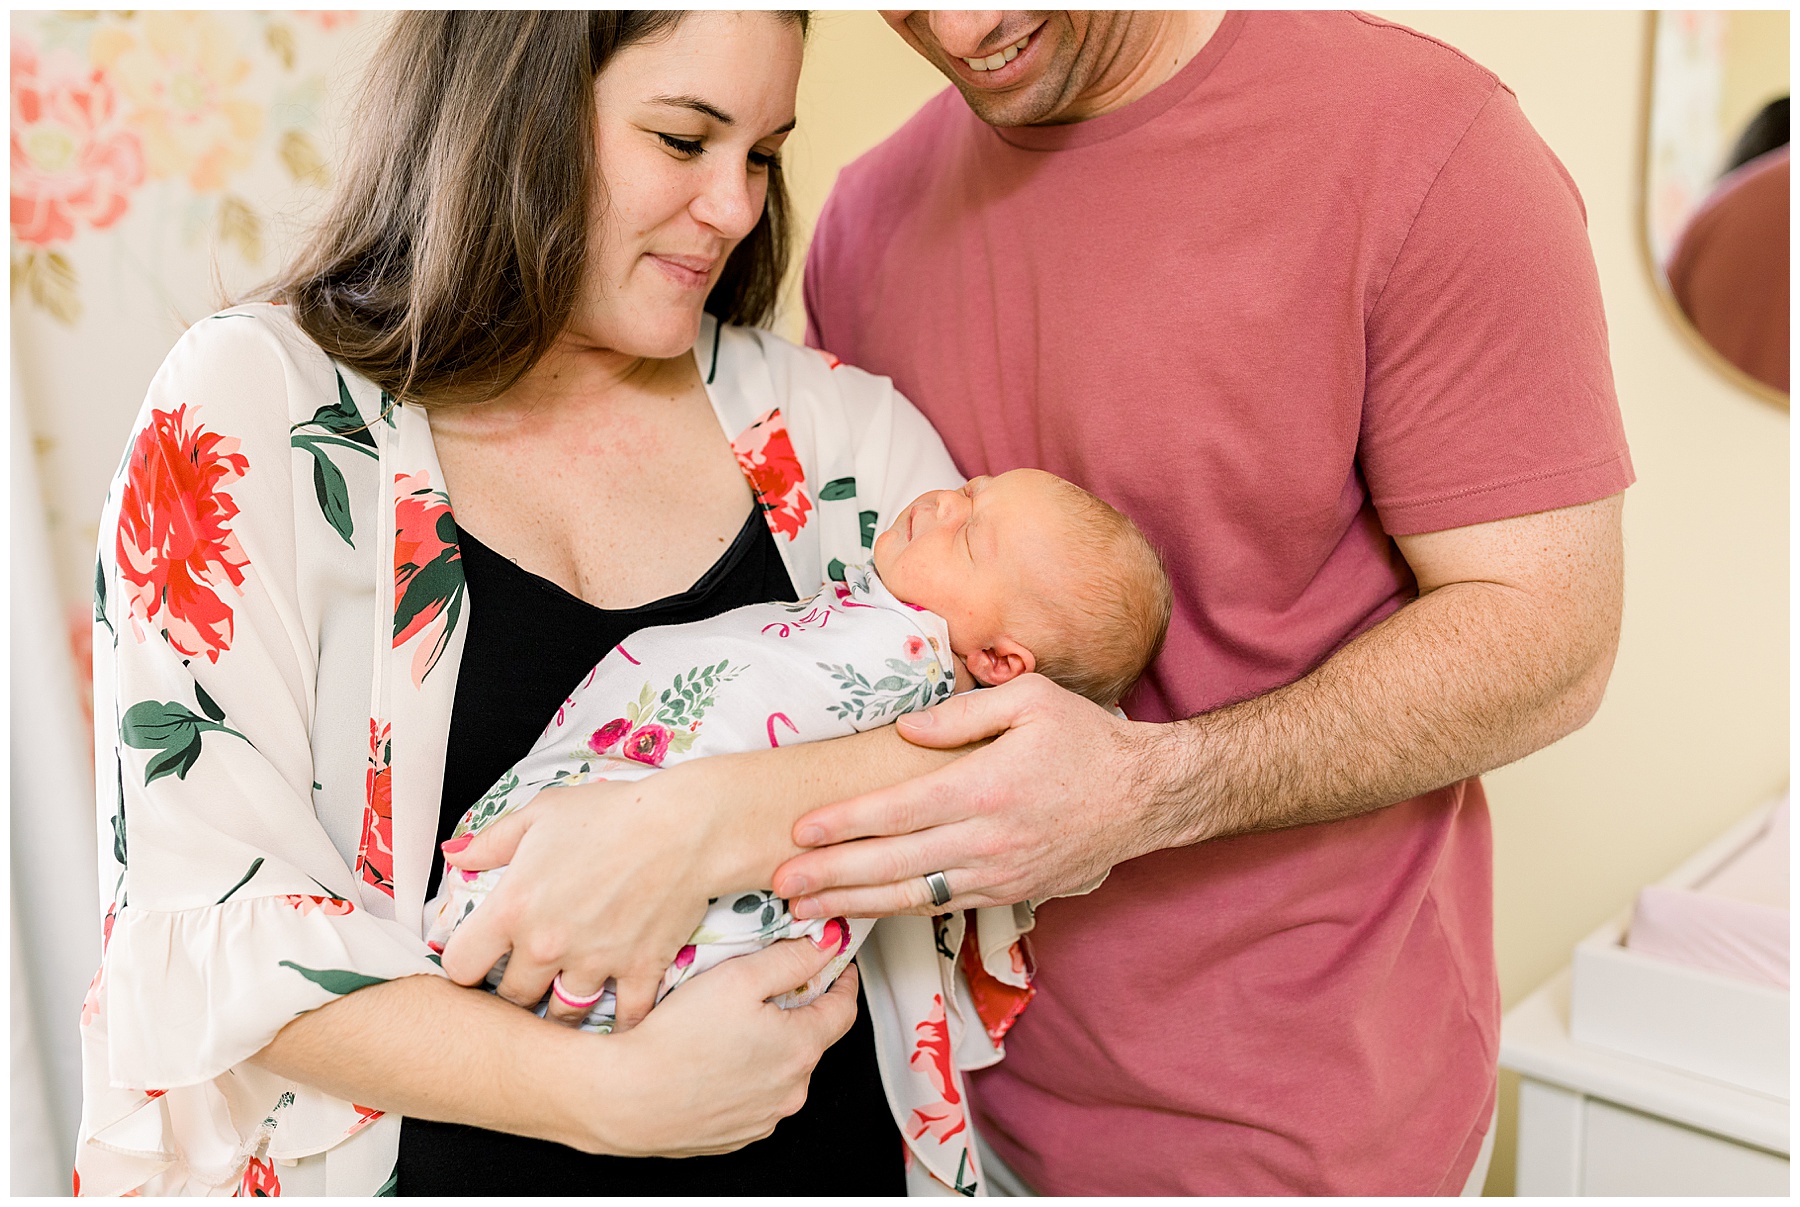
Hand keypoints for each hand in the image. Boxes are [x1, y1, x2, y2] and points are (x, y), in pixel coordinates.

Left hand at [440, 773, 720, 1030]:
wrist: (686, 825)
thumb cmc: (612, 812)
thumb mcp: (542, 813)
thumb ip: (492, 841)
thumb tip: (454, 856)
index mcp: (514, 906)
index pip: (461, 966)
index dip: (466, 964)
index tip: (482, 958)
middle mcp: (547, 944)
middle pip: (512, 997)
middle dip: (517, 988)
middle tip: (529, 975)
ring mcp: (595, 962)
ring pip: (563, 1014)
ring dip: (563, 1006)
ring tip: (568, 992)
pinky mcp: (639, 971)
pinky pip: (625, 1018)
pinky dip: (623, 1021)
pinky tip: (619, 1014)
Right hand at [577, 937, 860, 1156]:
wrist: (623, 1099)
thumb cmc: (675, 1039)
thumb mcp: (738, 977)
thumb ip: (790, 958)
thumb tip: (827, 944)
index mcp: (800, 1049)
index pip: (844, 1009)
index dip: (840, 980)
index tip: (833, 964)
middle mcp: (791, 1091)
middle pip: (810, 1039)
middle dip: (795, 1011)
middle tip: (762, 989)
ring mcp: (763, 1118)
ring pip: (779, 1070)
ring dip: (767, 1047)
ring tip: (727, 1026)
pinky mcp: (734, 1136)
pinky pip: (751, 1098)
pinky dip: (742, 1077)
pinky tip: (710, 1060)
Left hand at [772, 674, 1163, 917]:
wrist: (1146, 796)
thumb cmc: (1085, 740)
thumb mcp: (1031, 700)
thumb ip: (962, 713)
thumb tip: (904, 730)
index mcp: (988, 787)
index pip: (901, 811)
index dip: (846, 824)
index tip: (800, 832)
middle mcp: (989, 839)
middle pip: (895, 865)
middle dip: (832, 876)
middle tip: (780, 884)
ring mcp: (999, 874)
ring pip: (914, 897)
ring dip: (855, 905)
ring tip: (806, 910)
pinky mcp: (1010, 894)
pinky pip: (943, 907)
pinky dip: (898, 912)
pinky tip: (863, 910)